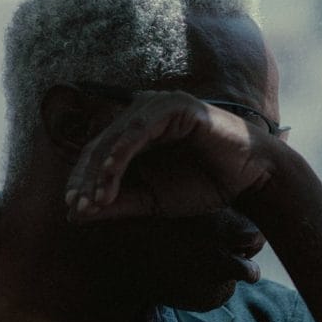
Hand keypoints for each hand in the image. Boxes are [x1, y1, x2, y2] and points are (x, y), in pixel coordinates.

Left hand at [64, 90, 280, 221]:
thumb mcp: (152, 201)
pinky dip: (122, 152)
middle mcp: (141, 114)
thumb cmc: (203, 186)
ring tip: (95, 199)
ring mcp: (157, 106)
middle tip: (79, 208)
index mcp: (134, 133)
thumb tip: (75, 215)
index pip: (96, 154)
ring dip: (102, 170)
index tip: (73, 210)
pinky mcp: (175, 106)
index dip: (82, 181)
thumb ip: (118, 204)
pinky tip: (111, 174)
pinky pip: (140, 129)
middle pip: (100, 145)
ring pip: (116, 137)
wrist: (248, 180)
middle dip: (87, 179)